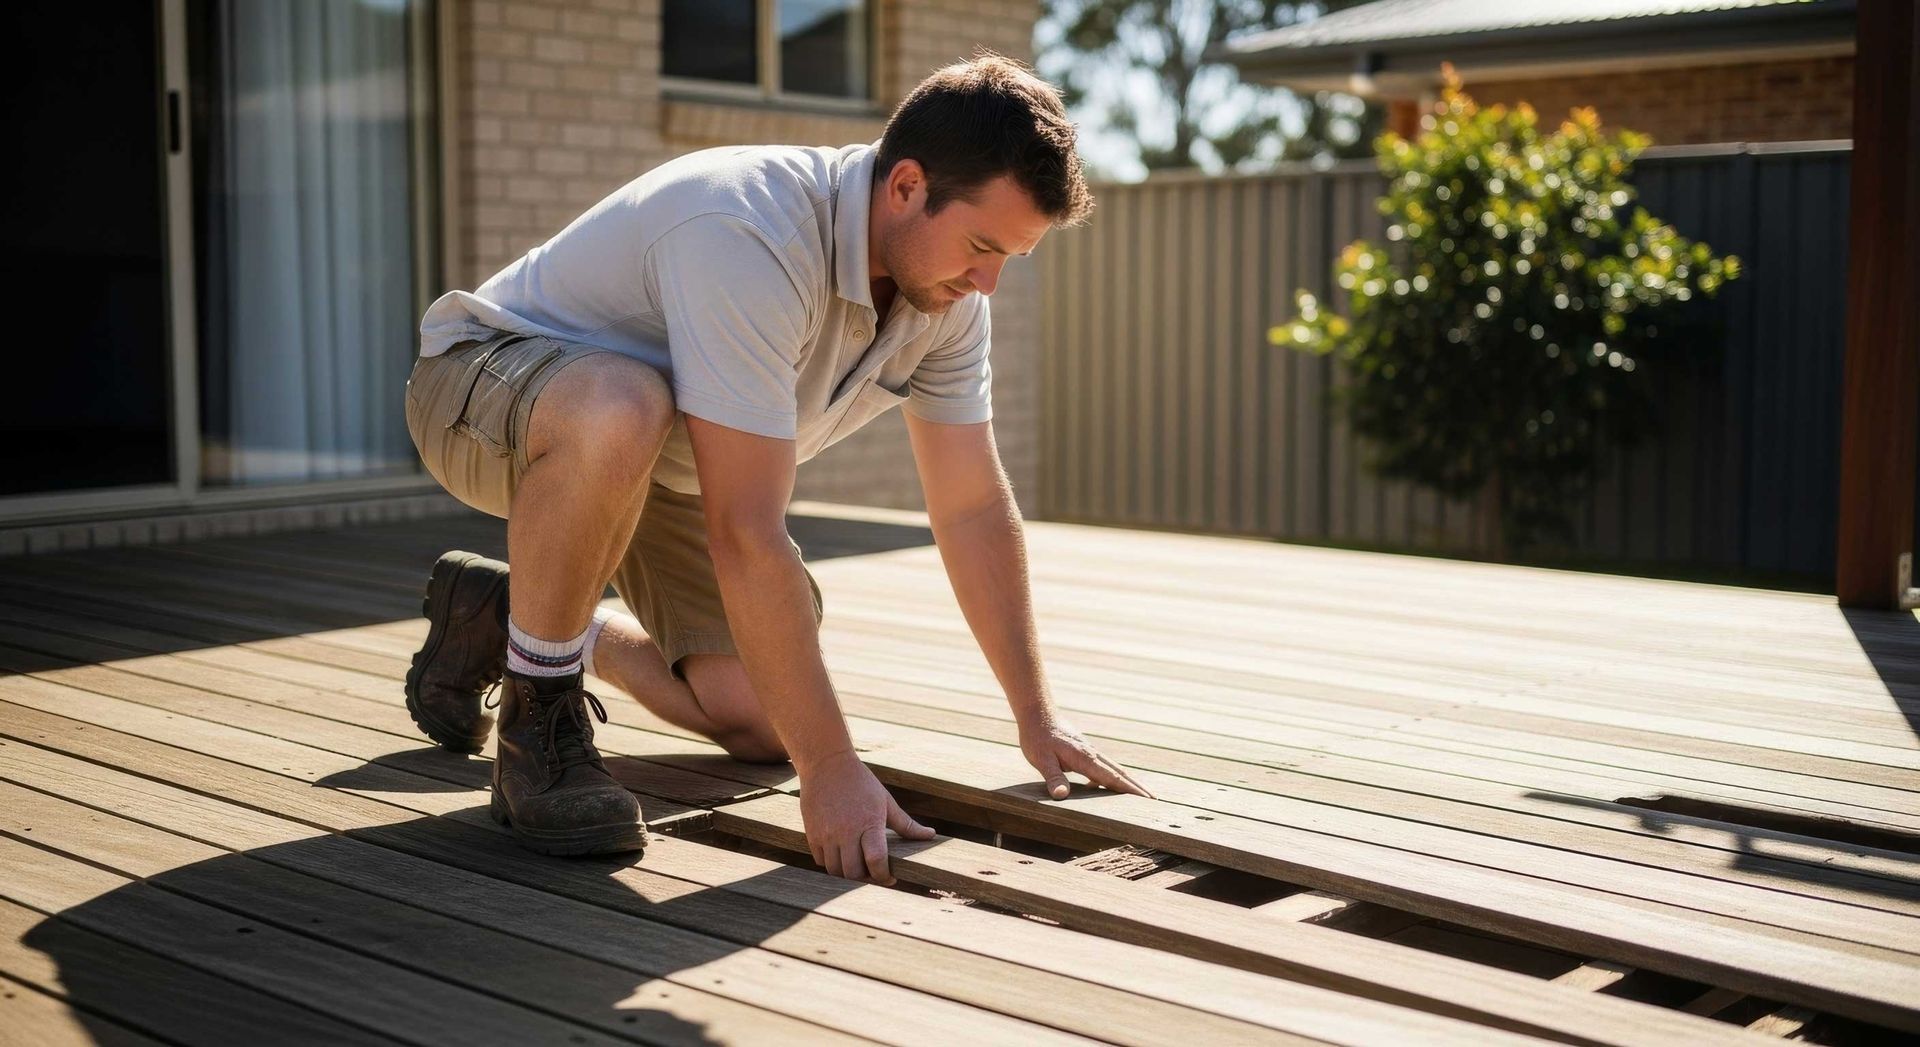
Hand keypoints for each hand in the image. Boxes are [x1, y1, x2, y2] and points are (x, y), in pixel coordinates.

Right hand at [797, 750, 936, 884]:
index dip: (884, 876)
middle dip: (866, 879)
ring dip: (847, 874)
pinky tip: (841, 855)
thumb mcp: (886, 801)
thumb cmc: (861, 782)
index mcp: (869, 823)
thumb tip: (931, 834)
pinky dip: (831, 863)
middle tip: (873, 874)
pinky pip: (820, 861)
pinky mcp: (811, 833)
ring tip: (857, 866)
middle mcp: (846, 832)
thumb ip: (907, 824)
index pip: (876, 861)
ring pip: (835, 870)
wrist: (826, 764)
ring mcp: (826, 834)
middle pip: (854, 873)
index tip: (891, 878)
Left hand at [1019, 714, 1155, 799]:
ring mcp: (1089, 752)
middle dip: (1137, 787)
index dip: (1129, 790)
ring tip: (1140, 795)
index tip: (1147, 799)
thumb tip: (1062, 796)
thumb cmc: (1038, 737)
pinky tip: (1105, 786)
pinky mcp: (1084, 751)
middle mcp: (1092, 755)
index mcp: (1085, 759)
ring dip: (1127, 781)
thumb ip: (1054, 777)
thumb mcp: (1041, 760)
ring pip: (1113, 769)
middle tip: (1155, 799)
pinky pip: (1102, 767)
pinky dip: (1111, 777)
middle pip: (1120, 773)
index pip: (1112, 778)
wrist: (1037, 713)